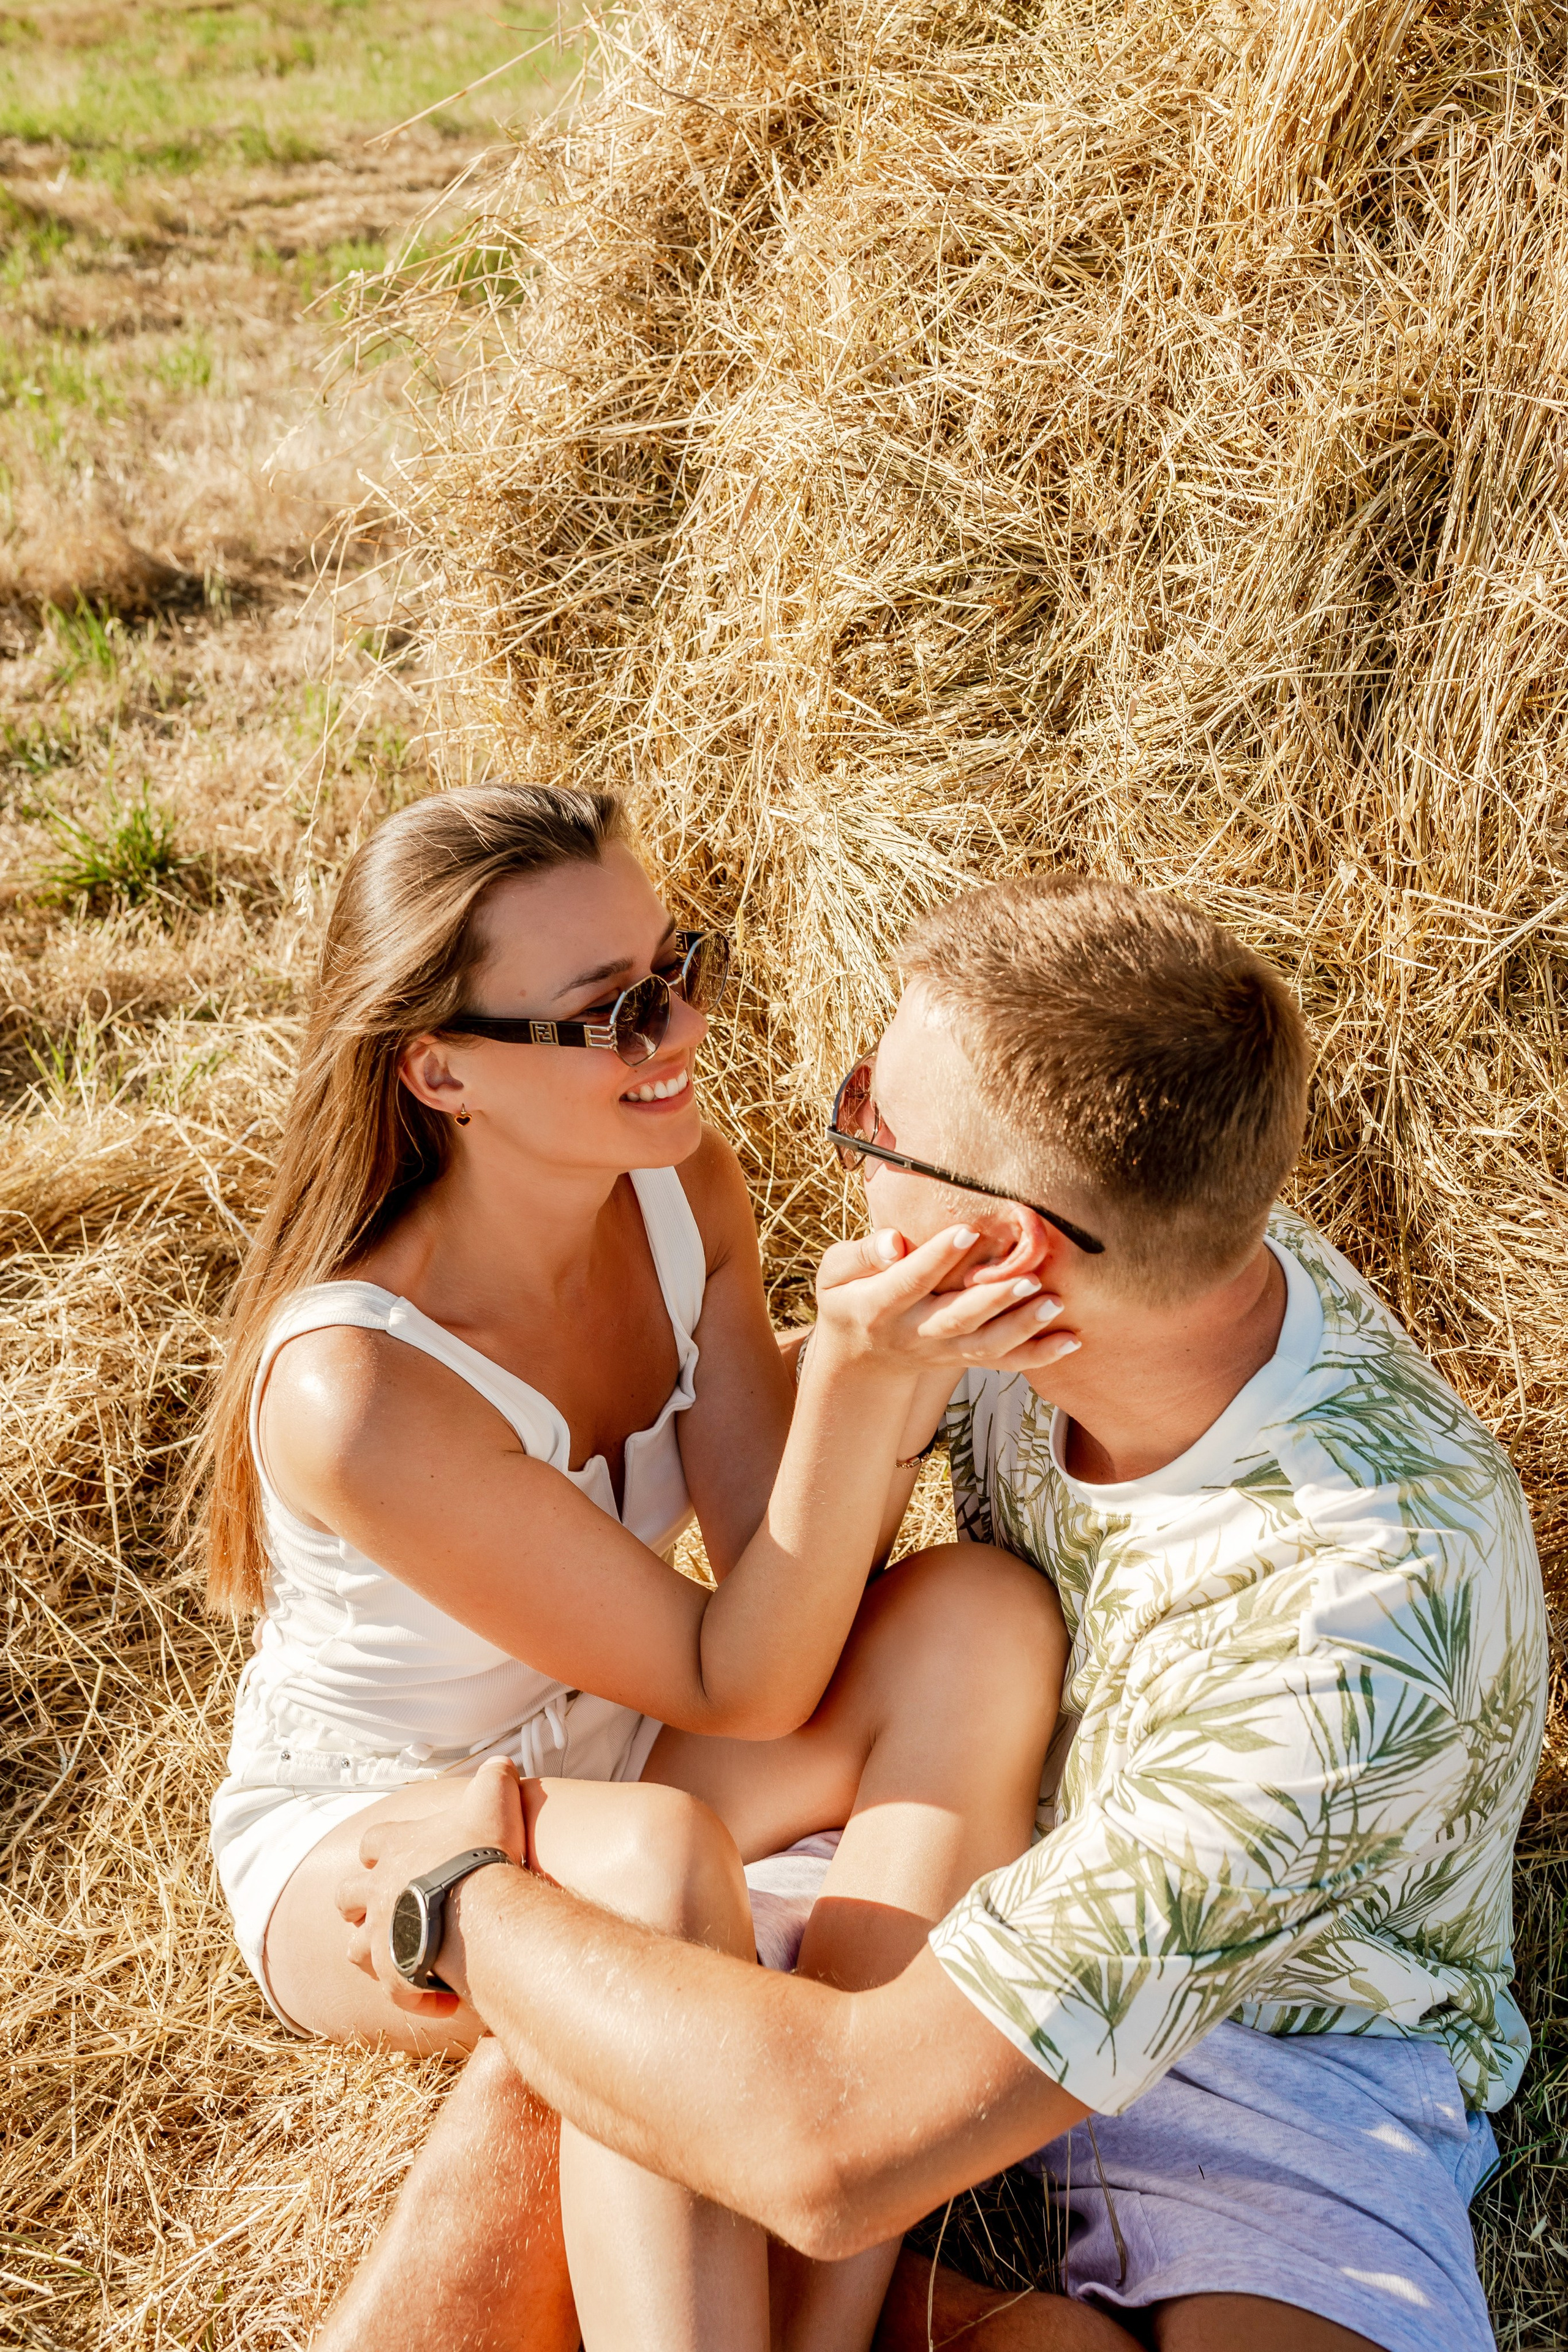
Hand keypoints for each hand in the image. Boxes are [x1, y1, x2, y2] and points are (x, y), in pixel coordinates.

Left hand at [335, 1756, 524, 2018]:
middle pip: (346, 1897)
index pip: (372, 1842)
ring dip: (373, 1949)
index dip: (382, 1850)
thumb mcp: (493, 1797)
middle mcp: (376, 1891)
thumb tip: (502, 1763)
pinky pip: (395, 1991)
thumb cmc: (481, 1851)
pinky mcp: (392, 1973)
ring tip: (403, 1952)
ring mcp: (379, 1934)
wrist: (477, 1909)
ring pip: (354, 1945)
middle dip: (361, 1903)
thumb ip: (494, 1777)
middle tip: (392, 1908)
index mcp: (394, 1847)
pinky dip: (413, 1996)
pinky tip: (440, 1998)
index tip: (399, 1855)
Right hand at [812, 1223, 1079, 1380]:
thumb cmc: (850, 1298)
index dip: (935, 1258)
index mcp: (878, 1307)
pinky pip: (1004, 1363)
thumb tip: (894, 1243)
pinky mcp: (965, 1359)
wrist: (861, 1358)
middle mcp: (914, 1334)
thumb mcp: (835, 1275)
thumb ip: (861, 1255)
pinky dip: (1039, 1355)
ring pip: (986, 1345)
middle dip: (993, 1299)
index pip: (909, 1281)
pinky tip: (1072, 1340)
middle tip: (1029, 1276)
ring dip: (1023, 1326)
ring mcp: (943, 1352)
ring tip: (1055, 1303)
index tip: (966, 1230)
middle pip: (956, 1319)